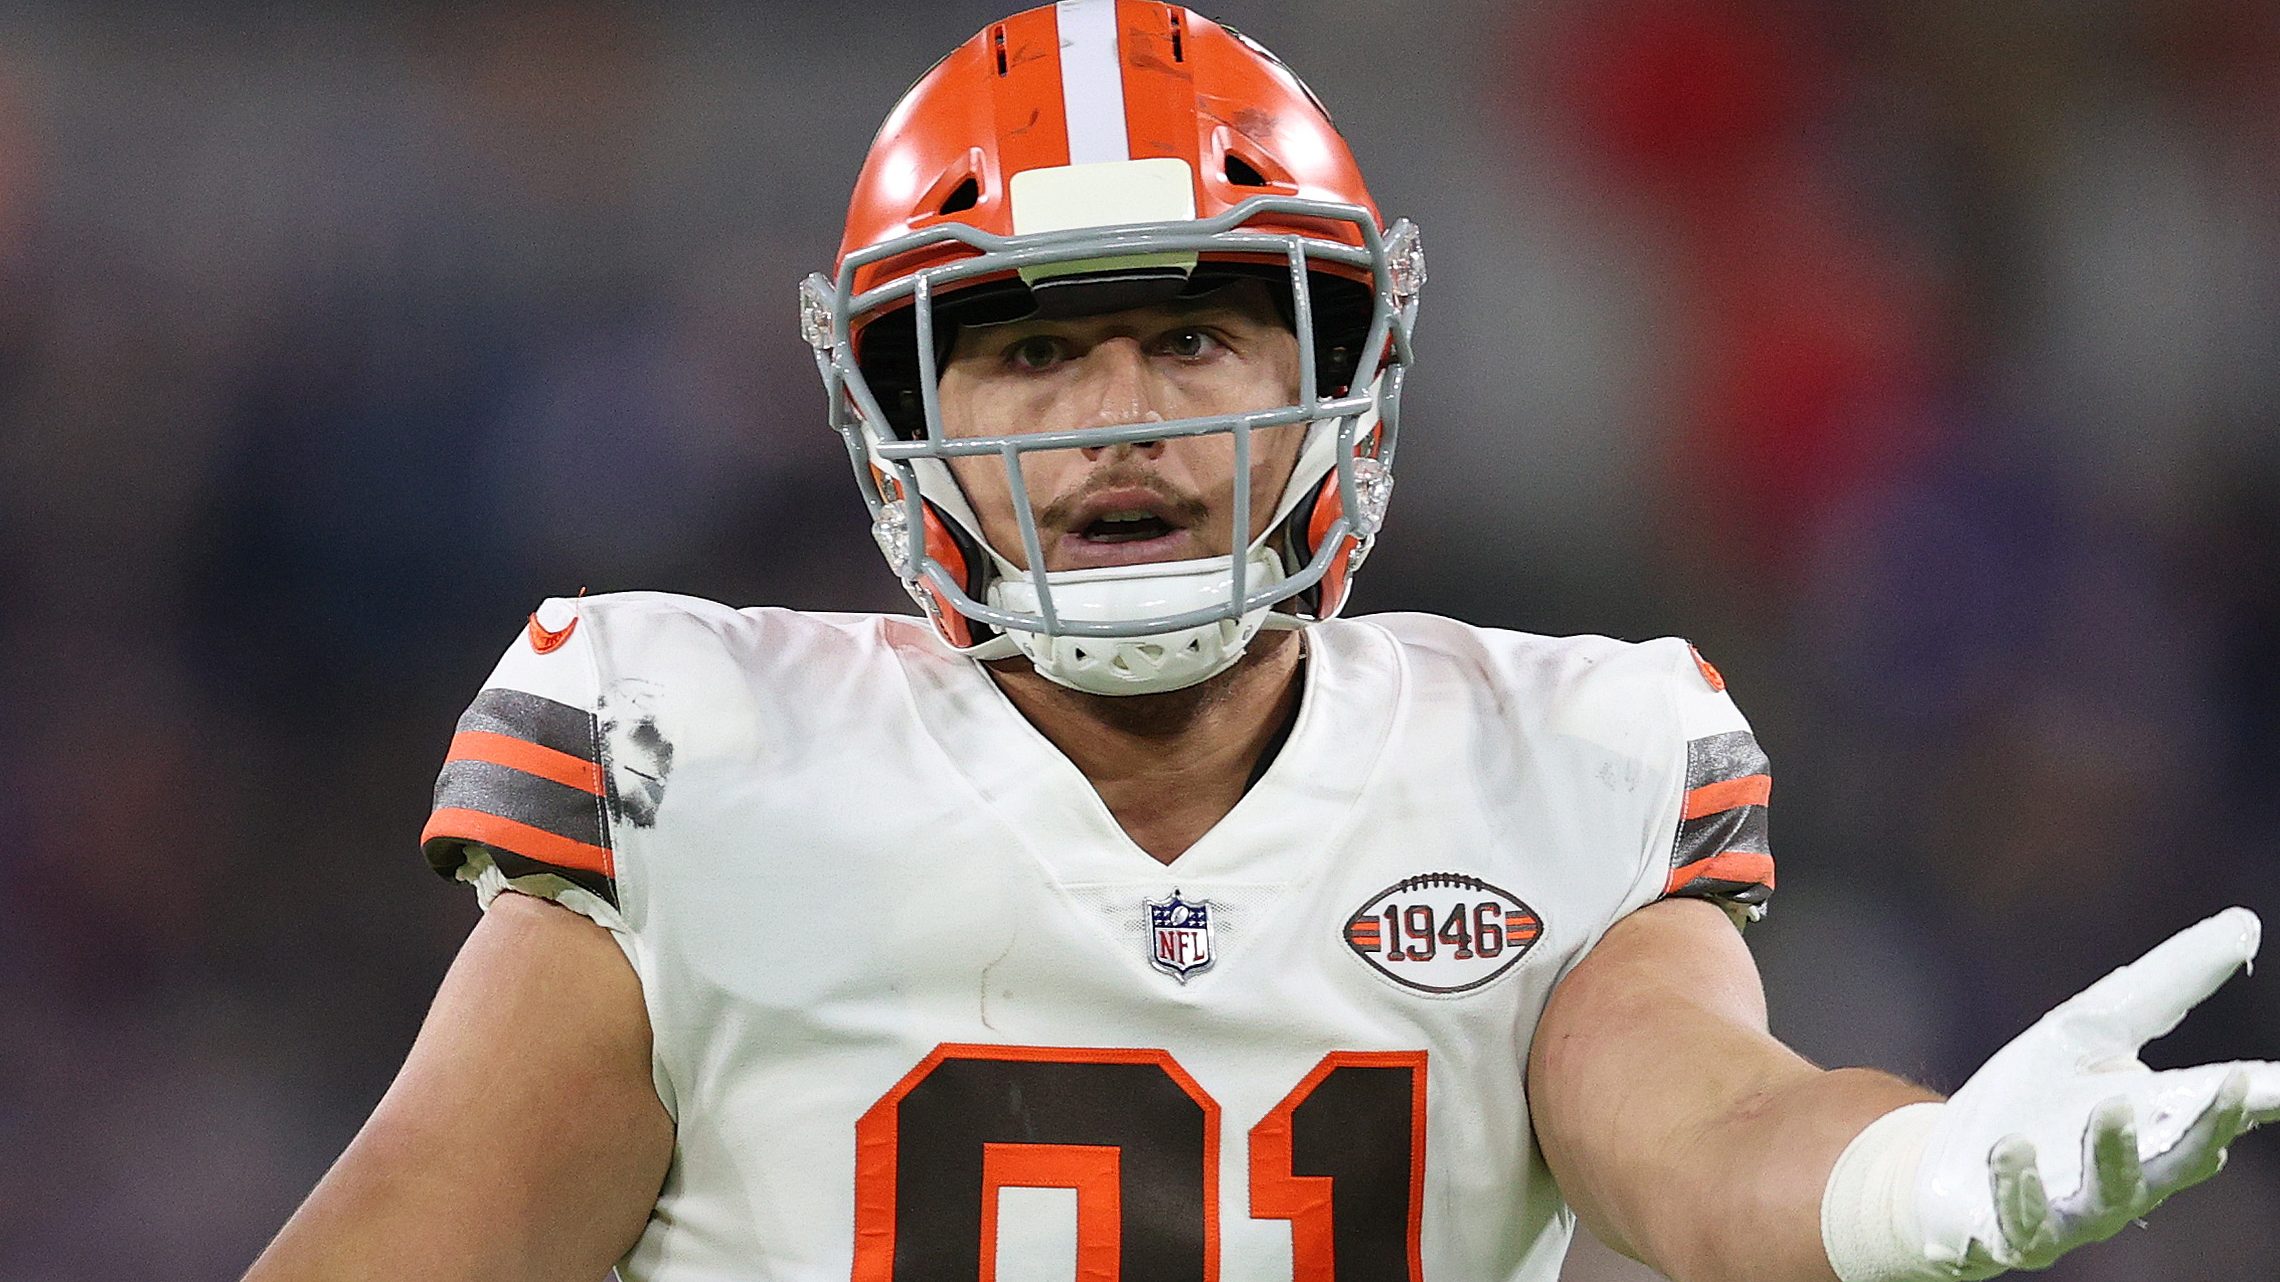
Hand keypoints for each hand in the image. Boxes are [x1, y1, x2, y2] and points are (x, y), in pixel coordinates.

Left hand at [1916, 908, 2279, 1274]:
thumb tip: (2244, 923)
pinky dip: (2019, 1184)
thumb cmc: (2032, 1097)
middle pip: (2181, 1159)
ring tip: (2113, 1105)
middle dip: (2211, 1127)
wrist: (1944, 1168)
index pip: (2215, 1106)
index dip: (2260, 1096)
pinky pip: (2022, 1217)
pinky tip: (2010, 1148)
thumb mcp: (2090, 1029)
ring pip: (2108, 1194)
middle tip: (2236, 1085)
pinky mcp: (2013, 1232)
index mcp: (2155, 1126)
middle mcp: (2128, 1177)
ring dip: (2112, 1152)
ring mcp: (2073, 1213)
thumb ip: (2164, 986)